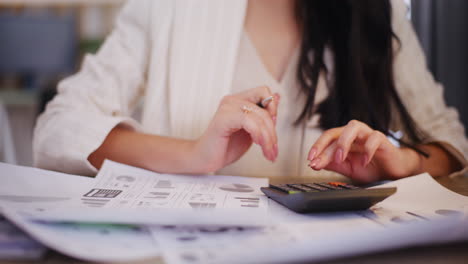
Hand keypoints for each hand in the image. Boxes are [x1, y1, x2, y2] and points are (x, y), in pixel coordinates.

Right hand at [193, 86, 279, 172]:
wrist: (206, 159)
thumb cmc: (225, 146)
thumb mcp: (252, 130)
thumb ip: (263, 115)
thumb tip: (278, 97)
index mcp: (239, 101)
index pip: (264, 91)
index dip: (273, 108)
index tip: (272, 127)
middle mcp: (232, 100)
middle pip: (266, 106)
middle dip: (273, 130)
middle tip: (273, 148)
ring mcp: (227, 107)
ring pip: (260, 115)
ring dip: (268, 137)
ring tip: (267, 151)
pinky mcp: (223, 118)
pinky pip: (249, 120)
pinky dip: (258, 133)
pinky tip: (257, 143)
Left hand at [307, 120, 421, 182]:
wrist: (392, 172)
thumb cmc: (370, 167)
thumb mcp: (347, 168)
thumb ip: (333, 164)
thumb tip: (313, 163)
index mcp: (344, 139)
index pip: (327, 138)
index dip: (317, 147)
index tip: (309, 160)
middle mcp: (354, 134)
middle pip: (336, 132)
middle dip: (324, 147)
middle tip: (318, 161)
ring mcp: (368, 134)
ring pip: (353, 127)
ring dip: (343, 142)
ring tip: (340, 158)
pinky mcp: (382, 140)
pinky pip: (374, 138)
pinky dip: (367, 150)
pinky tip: (364, 162)